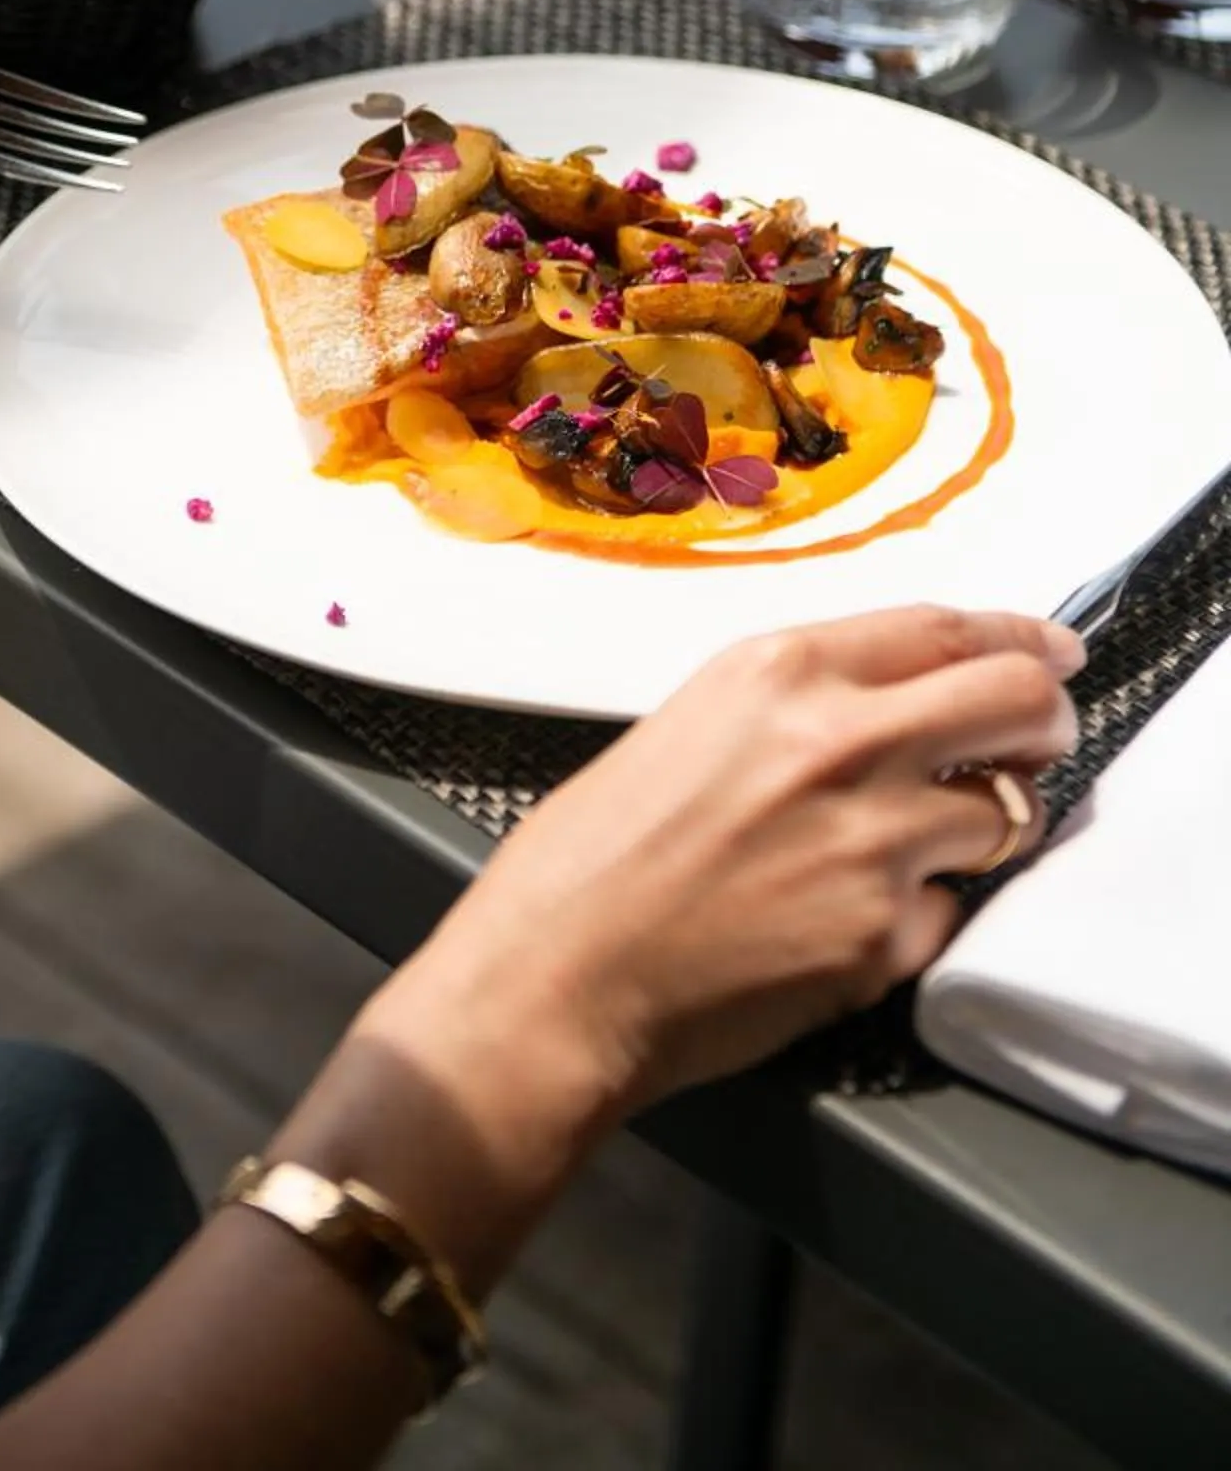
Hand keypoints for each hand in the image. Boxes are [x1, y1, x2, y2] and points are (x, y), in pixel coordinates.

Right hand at [298, 607, 1080, 1290]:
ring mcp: (875, 843)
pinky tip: (854, 921)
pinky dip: (923, 915)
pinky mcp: (885, 939)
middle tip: (1040, 737)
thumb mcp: (693, 722)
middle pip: (1016, 704)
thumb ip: (799, 702)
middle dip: (1046, 718)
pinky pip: (950, 913)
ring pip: (1007, 816)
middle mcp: (843, 741)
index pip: (948, 630)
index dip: (1018, 640)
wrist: (559, 978)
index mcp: (782, 670)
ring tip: (932, 842)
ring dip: (989, 824)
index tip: (1048, 652)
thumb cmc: (591, 855)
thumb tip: (890, 706)